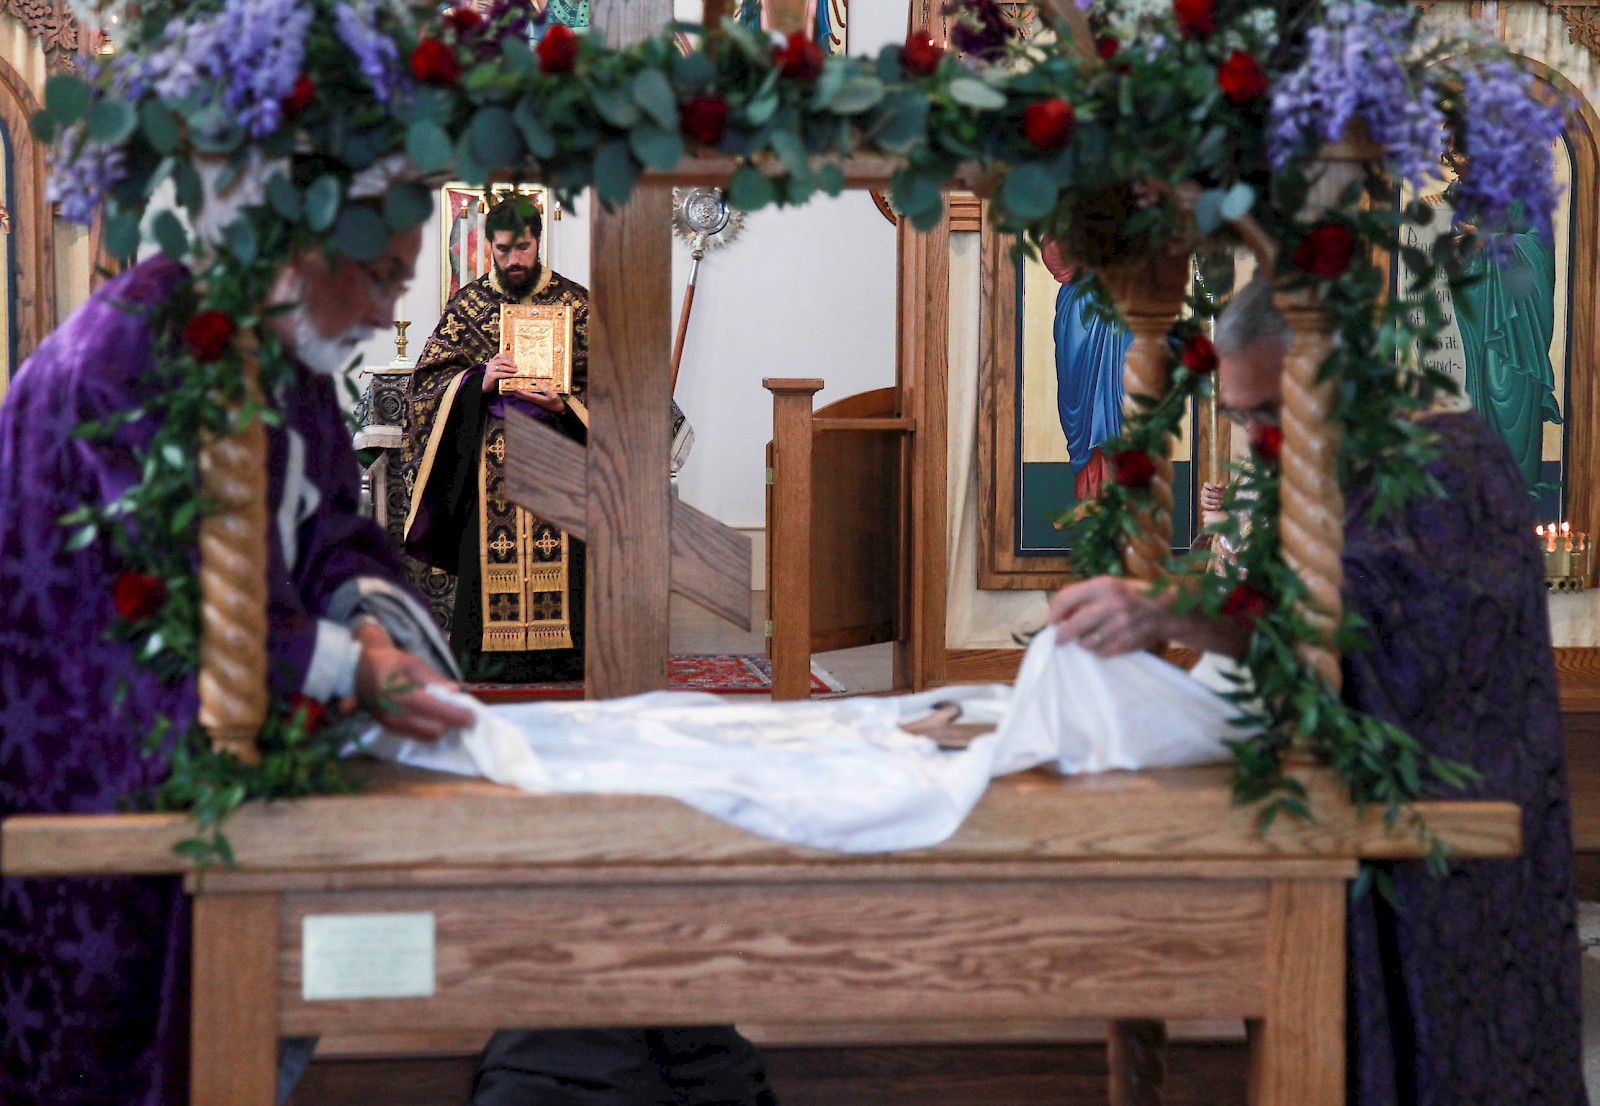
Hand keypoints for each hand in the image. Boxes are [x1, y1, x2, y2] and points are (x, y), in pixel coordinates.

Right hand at [347, 624, 474, 740]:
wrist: (358, 668)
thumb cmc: (389, 662)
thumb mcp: (413, 663)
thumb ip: (434, 679)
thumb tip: (456, 691)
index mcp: (402, 694)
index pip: (436, 712)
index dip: (457, 716)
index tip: (473, 717)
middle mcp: (395, 714)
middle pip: (433, 731)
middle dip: (450, 725)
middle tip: (462, 715)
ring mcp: (390, 724)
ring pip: (425, 737)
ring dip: (441, 728)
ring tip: (450, 715)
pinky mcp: (388, 729)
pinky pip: (415, 735)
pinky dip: (429, 729)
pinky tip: (436, 718)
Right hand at [482, 352, 519, 394]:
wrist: (486, 386)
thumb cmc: (493, 378)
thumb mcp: (497, 370)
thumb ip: (502, 366)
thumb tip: (513, 365)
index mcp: (492, 361)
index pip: (499, 355)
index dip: (507, 357)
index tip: (513, 360)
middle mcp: (490, 364)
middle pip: (502, 360)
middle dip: (510, 363)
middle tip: (515, 366)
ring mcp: (490, 369)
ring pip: (502, 367)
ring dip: (510, 369)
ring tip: (515, 371)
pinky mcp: (491, 375)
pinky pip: (501, 374)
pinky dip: (507, 374)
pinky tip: (511, 375)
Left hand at [512, 383, 567, 412]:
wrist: (558, 409)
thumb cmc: (556, 403)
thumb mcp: (554, 396)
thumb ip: (548, 391)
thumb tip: (542, 386)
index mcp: (537, 399)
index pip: (527, 395)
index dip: (520, 391)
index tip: (514, 388)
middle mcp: (534, 399)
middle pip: (522, 396)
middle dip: (515, 393)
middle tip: (507, 390)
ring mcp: (535, 400)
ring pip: (523, 396)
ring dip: (517, 393)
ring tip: (510, 390)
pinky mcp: (536, 399)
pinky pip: (527, 396)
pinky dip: (522, 393)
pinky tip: (520, 391)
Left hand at [1047, 576, 1170, 656]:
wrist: (1168, 610)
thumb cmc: (1132, 596)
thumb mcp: (1111, 586)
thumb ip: (1085, 596)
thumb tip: (1057, 613)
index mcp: (1104, 585)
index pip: (1066, 598)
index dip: (1054, 611)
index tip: (1052, 620)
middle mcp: (1112, 604)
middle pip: (1073, 625)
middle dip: (1062, 635)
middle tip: (1058, 639)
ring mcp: (1121, 625)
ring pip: (1086, 642)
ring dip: (1082, 643)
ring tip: (1085, 640)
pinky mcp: (1128, 642)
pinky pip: (1102, 652)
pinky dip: (1098, 651)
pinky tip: (1102, 645)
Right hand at [1200, 481, 1225, 513]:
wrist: (1220, 500)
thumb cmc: (1221, 492)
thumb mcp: (1223, 488)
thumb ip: (1222, 485)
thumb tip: (1219, 486)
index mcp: (1207, 486)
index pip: (1206, 484)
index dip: (1211, 486)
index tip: (1216, 489)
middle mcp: (1203, 492)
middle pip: (1207, 493)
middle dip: (1216, 495)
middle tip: (1222, 496)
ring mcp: (1202, 498)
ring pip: (1207, 500)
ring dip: (1215, 501)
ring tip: (1221, 501)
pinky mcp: (1203, 504)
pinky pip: (1206, 506)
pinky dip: (1213, 507)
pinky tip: (1219, 506)